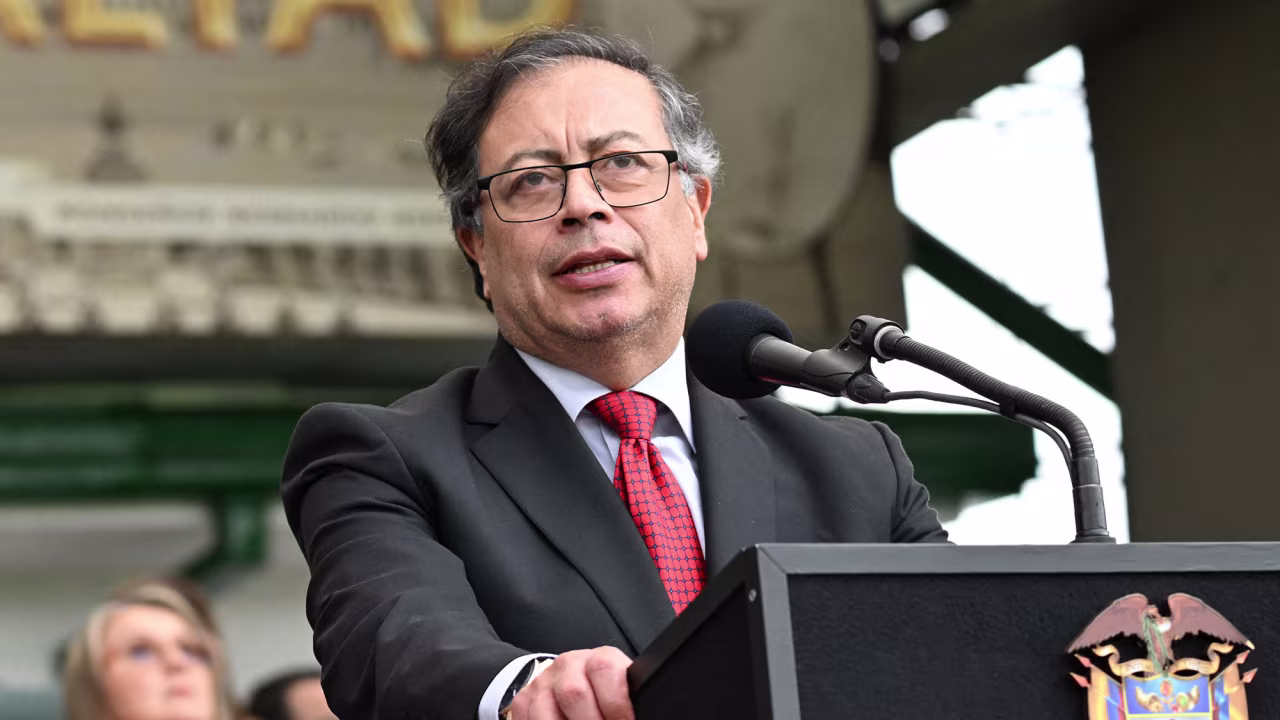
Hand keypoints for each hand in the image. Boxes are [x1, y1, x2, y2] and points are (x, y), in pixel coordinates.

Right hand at [505, 646, 633, 719]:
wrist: (575, 682)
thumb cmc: (607, 693)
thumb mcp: (624, 690)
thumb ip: (630, 701)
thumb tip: (647, 712)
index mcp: (600, 659)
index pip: (605, 668)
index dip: (616, 703)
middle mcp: (570, 665)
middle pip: (574, 693)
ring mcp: (545, 681)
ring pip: (546, 711)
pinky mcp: (525, 699)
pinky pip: (528, 719)